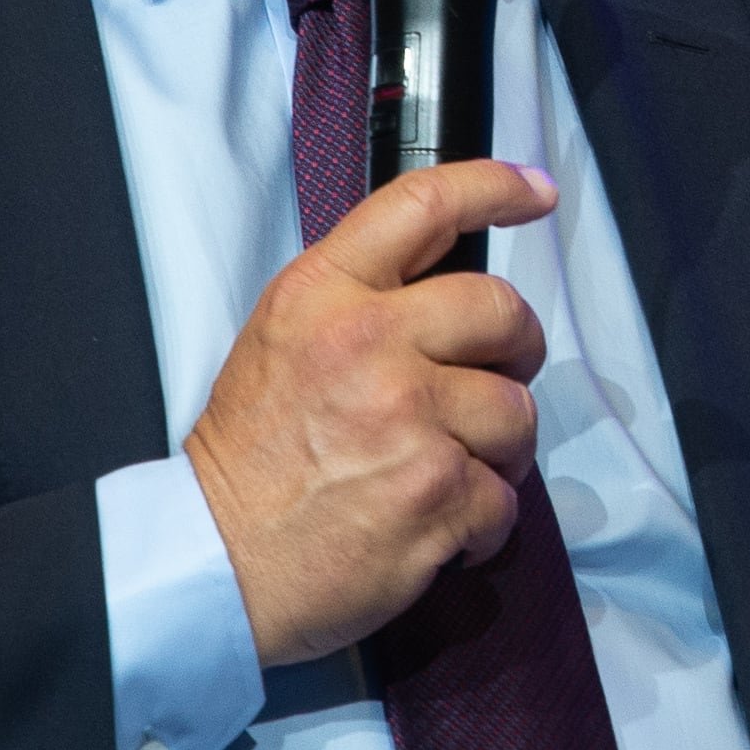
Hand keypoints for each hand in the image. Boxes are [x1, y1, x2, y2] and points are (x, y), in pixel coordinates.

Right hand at [183, 158, 558, 666]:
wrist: (215, 563)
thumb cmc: (248, 460)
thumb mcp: (279, 339)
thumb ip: (356, 297)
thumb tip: (442, 285)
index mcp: (323, 294)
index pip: (424, 204)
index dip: (495, 186)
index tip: (535, 191)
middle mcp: (368, 342)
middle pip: (500, 308)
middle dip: (517, 346)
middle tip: (500, 374)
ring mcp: (406, 418)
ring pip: (516, 411)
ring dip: (499, 448)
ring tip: (450, 466)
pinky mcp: (436, 493)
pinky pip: (505, 497)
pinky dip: (483, 520)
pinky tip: (440, 523)